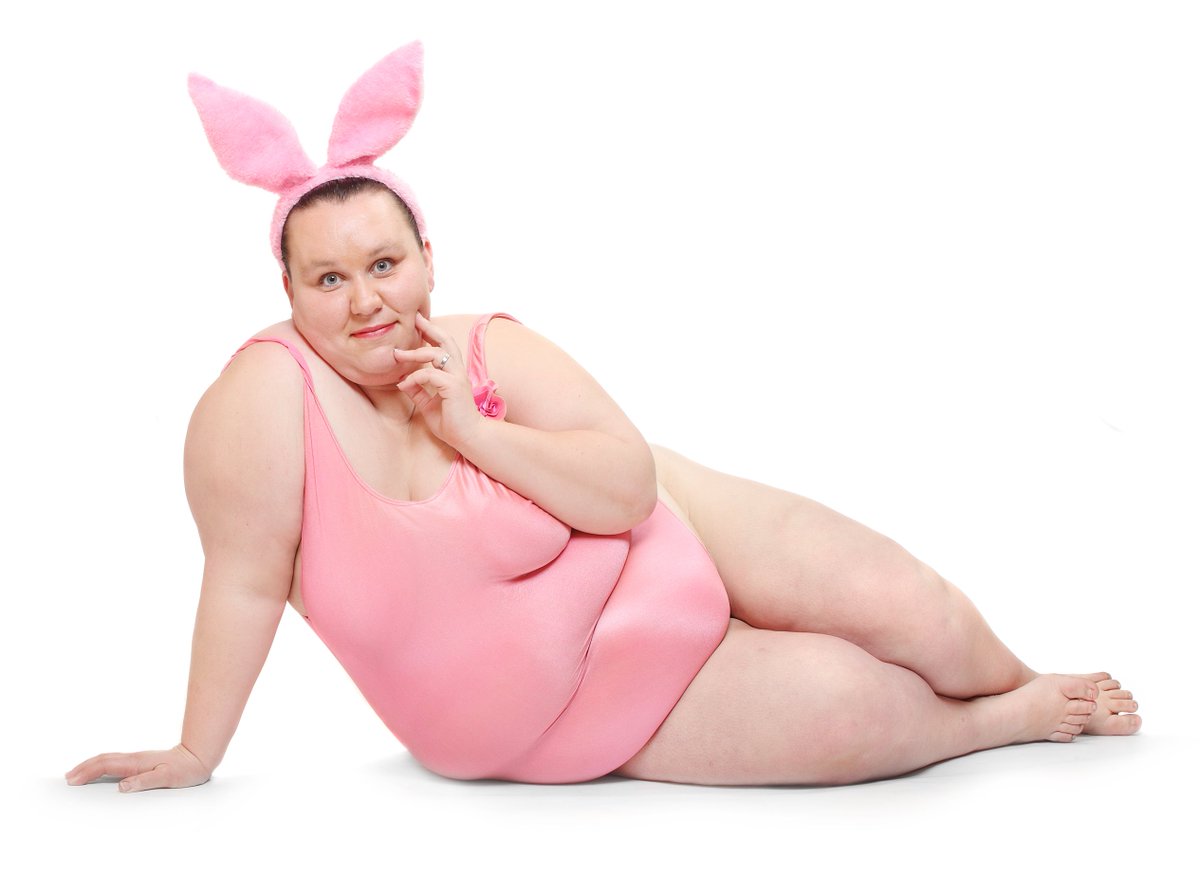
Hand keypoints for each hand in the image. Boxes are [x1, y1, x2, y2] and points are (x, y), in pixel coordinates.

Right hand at [65, 743, 211, 792]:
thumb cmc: (185, 770)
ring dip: (90, 765)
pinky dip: (101, 765)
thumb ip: (145, 781)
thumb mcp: (167, 778)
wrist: (198, 757)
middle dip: (83, 768)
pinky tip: (99, 770)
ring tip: (76, 773)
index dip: (88, 772)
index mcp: (137, 762)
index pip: (106, 766)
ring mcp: (137, 758)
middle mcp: (134, 758)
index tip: (73, 780)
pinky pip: (115, 762)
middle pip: (103, 760)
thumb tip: (122, 787)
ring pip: (108, 759)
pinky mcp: (140, 761)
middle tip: (67, 777)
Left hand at [394, 313, 485, 447]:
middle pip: (446, 340)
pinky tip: (404, 384)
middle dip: (429, 328)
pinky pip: (429, 374)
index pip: (444, 347)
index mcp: (454, 373)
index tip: (418, 323)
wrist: (469, 438)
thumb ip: (418, 391)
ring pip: (436, 353)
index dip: (432, 333)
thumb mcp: (428, 404)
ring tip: (397, 355)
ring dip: (414, 352)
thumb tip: (403, 381)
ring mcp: (457, 377)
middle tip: (415, 318)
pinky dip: (414, 377)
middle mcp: (457, 371)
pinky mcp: (453, 387)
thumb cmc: (452, 423)